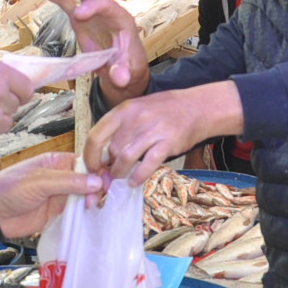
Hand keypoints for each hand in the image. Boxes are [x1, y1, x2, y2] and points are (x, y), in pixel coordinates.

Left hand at [0, 153, 104, 237]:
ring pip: (85, 197)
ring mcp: (61, 196)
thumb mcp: (39, 181)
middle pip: (89, 180)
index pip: (85, 162)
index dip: (98, 169)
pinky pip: (77, 212)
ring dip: (92, 201)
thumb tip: (96, 181)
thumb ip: (68, 181)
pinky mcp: (59, 213)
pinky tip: (91, 216)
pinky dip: (85, 214)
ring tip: (92, 207)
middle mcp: (63, 177)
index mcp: (57, 162)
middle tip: (96, 198)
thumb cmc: (10, 189)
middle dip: (97, 188)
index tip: (107, 179)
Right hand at [29, 0, 148, 94]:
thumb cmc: (127, 64)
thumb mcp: (127, 70)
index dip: (92, 6)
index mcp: (120, 18)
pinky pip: (67, 0)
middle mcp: (107, 9)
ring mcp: (92, 10)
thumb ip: (123, 72)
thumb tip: (120, 79)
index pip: (106, 4)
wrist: (123, 66)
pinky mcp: (80, 16)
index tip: (77, 15)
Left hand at [84, 83, 242, 185]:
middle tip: (109, 176)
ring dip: (121, 173)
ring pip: (126, 158)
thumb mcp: (137, 111)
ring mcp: (152, 130)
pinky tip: (136, 181)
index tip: (91, 167)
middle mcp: (135, 119)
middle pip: (112, 150)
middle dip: (108, 168)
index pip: (96, 135)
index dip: (90, 156)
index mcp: (123, 110)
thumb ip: (120, 130)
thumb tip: (103, 156)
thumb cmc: (165, 110)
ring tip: (122, 178)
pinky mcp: (167, 143)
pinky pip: (147, 164)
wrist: (198, 106)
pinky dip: (138, 176)